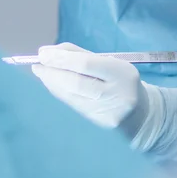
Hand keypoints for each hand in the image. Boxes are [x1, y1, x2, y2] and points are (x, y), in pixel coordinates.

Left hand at [32, 43, 149, 128]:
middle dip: (52, 72)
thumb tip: (46, 52)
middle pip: (75, 83)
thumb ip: (79, 55)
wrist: (139, 115)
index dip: (61, 59)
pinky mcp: (97, 125)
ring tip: (41, 72)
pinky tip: (52, 85)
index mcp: (122, 73)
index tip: (42, 54)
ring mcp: (106, 113)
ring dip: (51, 83)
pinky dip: (59, 93)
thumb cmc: (120, 82)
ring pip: (70, 96)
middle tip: (37, 65)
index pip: (86, 64)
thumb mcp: (109, 63)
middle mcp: (116, 95)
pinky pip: (72, 105)